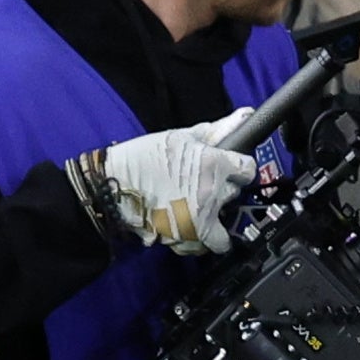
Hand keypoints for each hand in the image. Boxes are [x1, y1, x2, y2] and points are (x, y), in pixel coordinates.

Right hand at [81, 116, 258, 251]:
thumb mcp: (181, 137)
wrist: (111, 187)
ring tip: (198, 207)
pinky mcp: (187, 238)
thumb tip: (244, 116)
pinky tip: (187, 223)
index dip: (240, 167)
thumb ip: (216, 131)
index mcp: (214, 165)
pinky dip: (200, 237)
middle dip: (224, 189)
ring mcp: (201, 220)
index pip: (248, 169)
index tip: (232, 168)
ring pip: (225, 223)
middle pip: (236, 194)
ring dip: (216, 217)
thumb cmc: (142, 158)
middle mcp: (213, 194)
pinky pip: (206, 243)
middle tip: (206, 184)